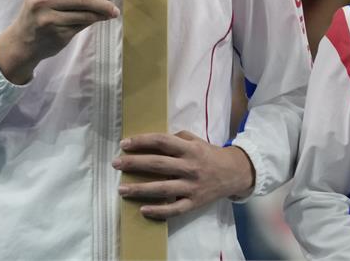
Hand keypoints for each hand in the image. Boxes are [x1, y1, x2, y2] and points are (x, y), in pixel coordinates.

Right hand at [0, 0, 118, 83]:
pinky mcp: (57, 34)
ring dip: (101, 13)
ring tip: (111, 12)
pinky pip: (81, 25)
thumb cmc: (37, 15)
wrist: (21, 43)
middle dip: (102, 0)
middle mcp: (42, 1)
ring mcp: (49, 19)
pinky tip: (99, 20)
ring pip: (84, 13)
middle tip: (114, 3)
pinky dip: (93, 21)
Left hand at [113, 131, 254, 219]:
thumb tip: (154, 140)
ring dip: (140, 189)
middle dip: (134, 163)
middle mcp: (189, 167)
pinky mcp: (194, 203)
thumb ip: (177, 138)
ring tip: (121, 189)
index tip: (124, 144)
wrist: (234, 173)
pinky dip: (158, 211)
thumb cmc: (210, 154)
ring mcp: (191, 186)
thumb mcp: (196, 140)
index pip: (161, 142)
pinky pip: (174, 209)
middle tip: (116, 164)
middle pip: (158, 164)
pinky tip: (142, 210)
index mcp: (189, 149)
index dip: (142, 141)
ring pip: (162, 188)